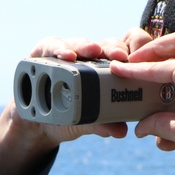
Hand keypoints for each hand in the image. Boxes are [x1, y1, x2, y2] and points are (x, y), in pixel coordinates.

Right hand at [0, 36, 134, 174]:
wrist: (36, 122)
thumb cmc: (66, 117)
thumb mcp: (85, 122)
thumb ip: (101, 124)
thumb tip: (121, 131)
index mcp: (105, 71)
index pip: (122, 54)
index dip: (132, 53)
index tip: (138, 63)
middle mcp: (87, 59)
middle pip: (104, 45)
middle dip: (113, 49)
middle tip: (119, 57)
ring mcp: (66, 53)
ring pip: (80, 43)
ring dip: (86, 46)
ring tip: (93, 51)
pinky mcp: (43, 51)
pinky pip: (51, 45)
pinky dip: (59, 49)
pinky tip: (65, 56)